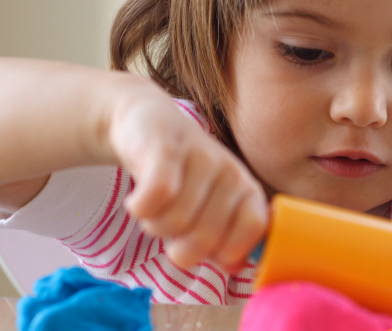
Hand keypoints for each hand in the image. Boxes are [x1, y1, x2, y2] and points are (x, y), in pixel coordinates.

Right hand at [105, 80, 267, 271]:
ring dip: (154, 225)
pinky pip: (156, 197)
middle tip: (171, 228)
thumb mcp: (210, 209)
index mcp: (247, 191)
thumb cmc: (184, 178)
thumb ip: (224, 242)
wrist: (147, 124)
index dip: (225, 251)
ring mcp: (201, 157)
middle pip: (206, 238)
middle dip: (179, 246)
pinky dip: (140, 209)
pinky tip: (137, 200)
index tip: (206, 251)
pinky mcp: (166, 149)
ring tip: (155, 209)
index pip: (253, 230)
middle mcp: (231, 172)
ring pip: (175, 221)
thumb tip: (234, 267)